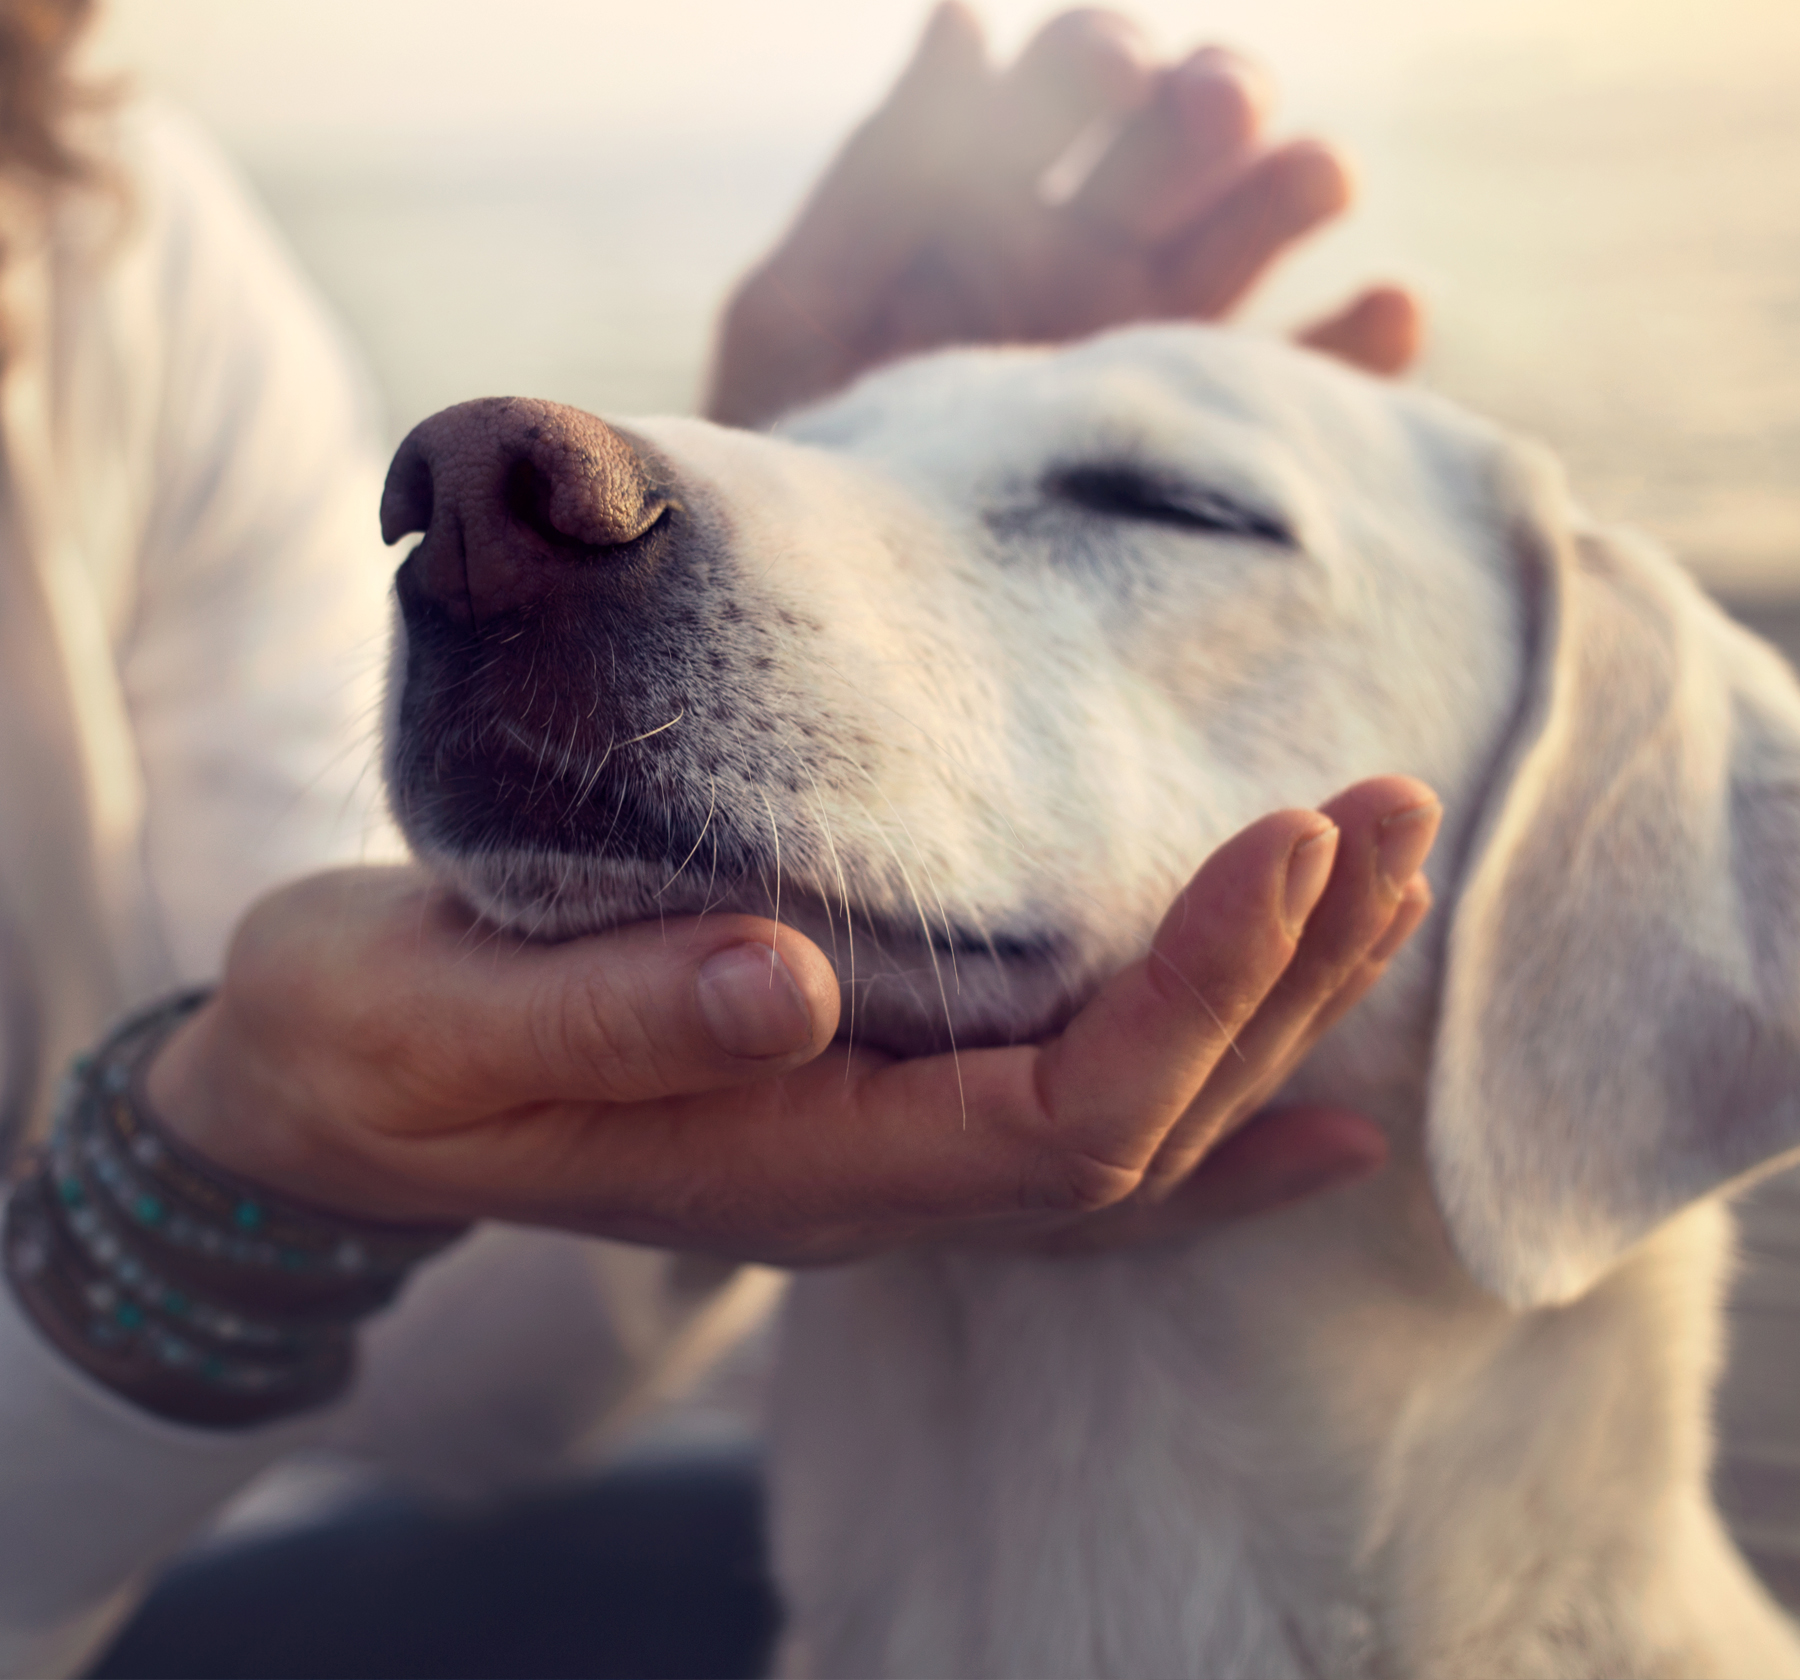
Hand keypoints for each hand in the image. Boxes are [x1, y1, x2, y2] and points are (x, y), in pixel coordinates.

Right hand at [145, 778, 1437, 1265]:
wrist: (327, 1089)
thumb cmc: (367, 1043)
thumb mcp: (435, 1022)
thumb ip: (606, 1017)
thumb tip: (789, 977)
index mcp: (782, 1165)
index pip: (1058, 1116)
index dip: (1195, 993)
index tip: (1290, 839)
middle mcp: (864, 1183)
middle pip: (1143, 1125)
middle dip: (1285, 977)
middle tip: (1390, 813)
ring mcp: (877, 1158)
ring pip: (1136, 1128)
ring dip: (1275, 1012)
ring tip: (1385, 882)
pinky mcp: (867, 1104)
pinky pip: (1080, 1141)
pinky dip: (1214, 1111)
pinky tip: (1319, 1100)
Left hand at [706, 4, 1422, 428]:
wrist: (840, 618)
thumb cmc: (799, 461)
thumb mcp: (798, 321)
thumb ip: (874, 187)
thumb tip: (964, 19)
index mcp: (990, 207)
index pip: (1064, 93)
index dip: (1094, 67)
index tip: (1112, 70)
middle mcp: (1089, 260)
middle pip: (1177, 148)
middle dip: (1206, 111)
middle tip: (1221, 109)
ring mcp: (1158, 347)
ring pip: (1251, 240)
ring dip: (1290, 193)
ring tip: (1318, 177)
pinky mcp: (1211, 440)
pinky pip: (1305, 386)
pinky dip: (1359, 347)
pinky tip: (1389, 308)